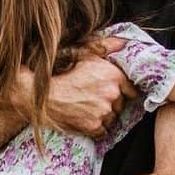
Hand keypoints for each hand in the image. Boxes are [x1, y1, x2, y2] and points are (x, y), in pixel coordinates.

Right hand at [14, 38, 136, 138]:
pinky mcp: (94, 126)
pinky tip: (84, 118)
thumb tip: (124, 42)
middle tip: (94, 98)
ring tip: (88, 108)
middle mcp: (112, 94)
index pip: (132, 90)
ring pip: (112, 118)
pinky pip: (103, 131)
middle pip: (121, 105)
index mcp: (113, 75)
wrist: (43, 95)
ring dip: (104, 115)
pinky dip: (96, 127)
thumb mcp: (84, 53)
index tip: (111, 91)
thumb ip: (107, 46)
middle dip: (111, 103)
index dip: (122, 91)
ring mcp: (103, 112)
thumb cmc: (61, 72)